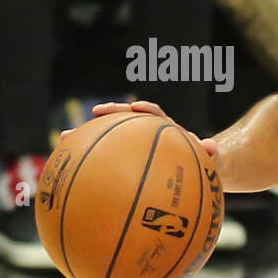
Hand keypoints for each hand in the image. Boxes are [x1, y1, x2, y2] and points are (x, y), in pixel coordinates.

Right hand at [66, 100, 218, 157]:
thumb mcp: (209, 159)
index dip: (147, 110)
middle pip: (127, 117)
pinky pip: (105, 157)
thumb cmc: (204, 164)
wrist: (199, 170)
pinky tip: (66, 169)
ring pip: (109, 135)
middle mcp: (149, 132)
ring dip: (88, 135)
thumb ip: (210, 152)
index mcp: (168, 130)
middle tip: (96, 112)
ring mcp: (136, 143)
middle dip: (113, 113)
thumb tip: (212, 146)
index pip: (156, 114)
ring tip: (64, 138)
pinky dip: (88, 161)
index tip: (137, 107)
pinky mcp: (127, 156)